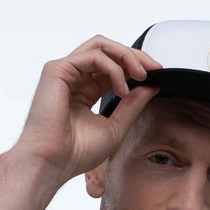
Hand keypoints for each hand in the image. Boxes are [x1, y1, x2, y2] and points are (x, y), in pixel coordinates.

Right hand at [16, 35, 161, 186]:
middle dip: (135, 56)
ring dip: (126, 57)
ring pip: (100, 45)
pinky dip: (113, 69)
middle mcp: (74, 78)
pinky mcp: (57, 70)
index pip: (113, 66)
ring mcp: (65, 72)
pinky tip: (122, 88)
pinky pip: (93, 56)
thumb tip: (151, 87)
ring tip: (142, 76)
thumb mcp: (116, 127)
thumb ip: (132, 106)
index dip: (136, 66)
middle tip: (154, 69)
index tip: (157, 76)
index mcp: (85, 90)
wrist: (52, 163)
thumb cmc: (76, 153)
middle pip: (108, 49)